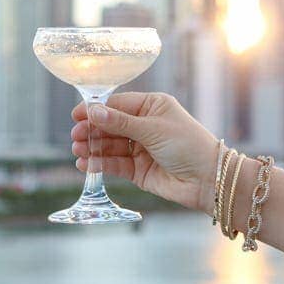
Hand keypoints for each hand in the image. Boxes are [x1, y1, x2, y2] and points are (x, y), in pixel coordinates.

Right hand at [70, 92, 218, 213]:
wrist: (208, 179)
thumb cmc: (188, 145)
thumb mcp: (153, 129)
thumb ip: (121, 122)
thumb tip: (94, 111)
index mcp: (152, 106)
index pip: (118, 104)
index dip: (97, 110)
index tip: (77, 115)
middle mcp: (145, 125)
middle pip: (111, 125)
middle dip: (93, 130)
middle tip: (75, 136)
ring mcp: (141, 148)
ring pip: (111, 145)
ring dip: (94, 147)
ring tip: (77, 150)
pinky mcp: (138, 170)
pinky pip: (115, 164)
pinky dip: (100, 163)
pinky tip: (86, 163)